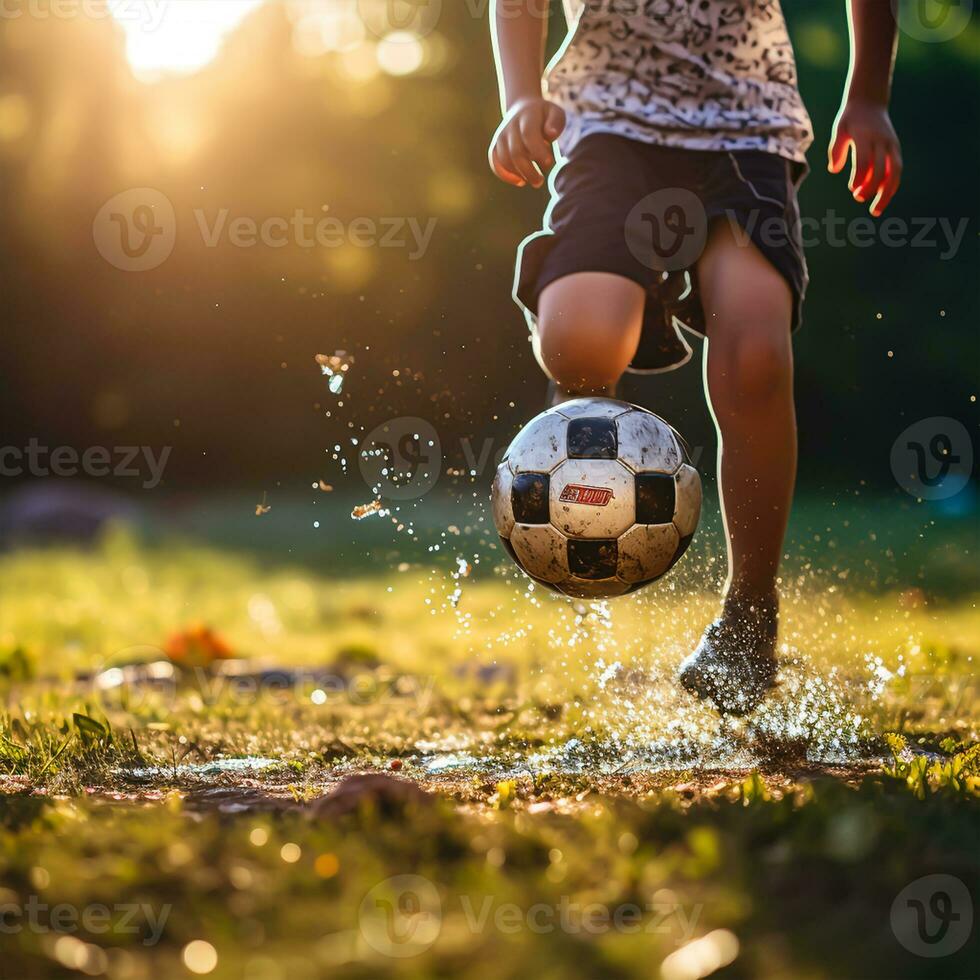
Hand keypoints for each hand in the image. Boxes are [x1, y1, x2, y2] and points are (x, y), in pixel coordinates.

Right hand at [489, 97, 565, 188]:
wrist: (522, 108)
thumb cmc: (544, 116)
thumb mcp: (555, 113)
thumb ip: (555, 122)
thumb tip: (551, 133)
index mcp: (527, 116)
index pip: (529, 135)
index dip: (538, 151)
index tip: (549, 163)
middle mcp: (510, 126)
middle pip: (516, 152)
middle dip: (529, 170)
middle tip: (540, 181)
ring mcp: (501, 137)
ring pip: (505, 160)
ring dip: (519, 174)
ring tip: (534, 181)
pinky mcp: (495, 147)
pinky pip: (495, 163)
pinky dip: (505, 175)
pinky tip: (520, 181)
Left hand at [828, 100, 902, 215]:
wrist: (870, 102)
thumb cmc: (851, 119)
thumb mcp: (839, 129)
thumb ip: (836, 149)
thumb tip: (834, 169)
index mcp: (866, 137)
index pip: (865, 161)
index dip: (860, 177)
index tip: (853, 188)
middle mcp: (882, 142)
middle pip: (881, 169)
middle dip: (871, 187)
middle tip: (858, 198)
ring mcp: (891, 146)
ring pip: (894, 172)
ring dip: (886, 193)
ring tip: (876, 210)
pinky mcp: (896, 149)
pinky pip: (896, 170)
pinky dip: (891, 186)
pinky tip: (883, 199)